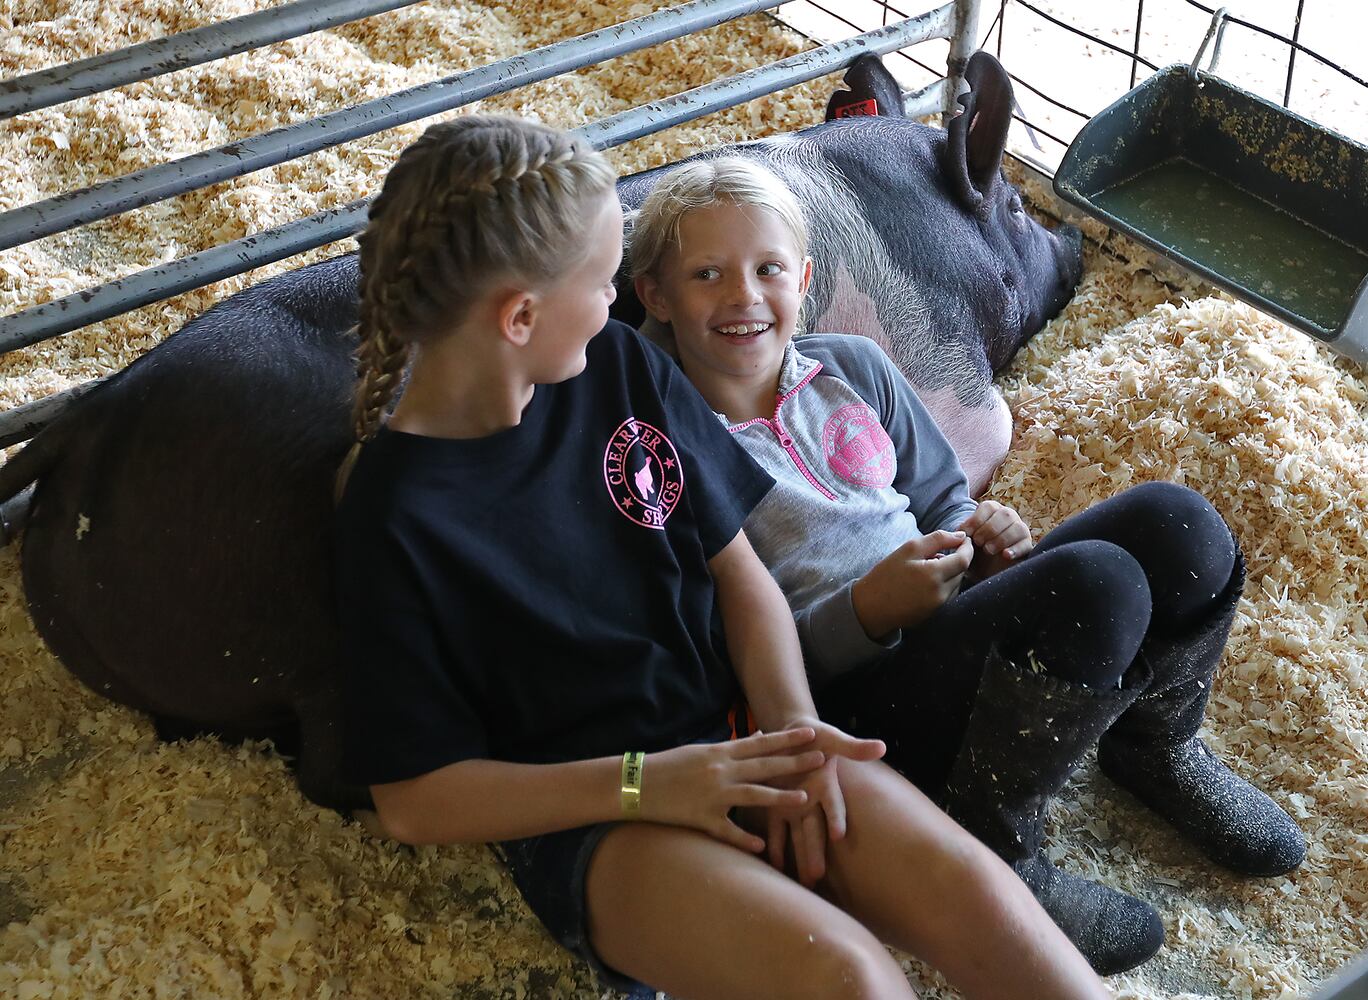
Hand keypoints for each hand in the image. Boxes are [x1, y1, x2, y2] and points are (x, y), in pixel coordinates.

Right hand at [641, 727, 825, 852]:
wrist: (636, 783)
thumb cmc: (669, 765)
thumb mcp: (701, 750)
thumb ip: (731, 748)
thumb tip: (758, 738)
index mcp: (719, 752)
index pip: (760, 744)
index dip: (786, 739)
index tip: (809, 733)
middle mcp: (719, 771)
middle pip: (764, 766)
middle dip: (794, 763)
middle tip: (820, 759)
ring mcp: (712, 795)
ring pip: (752, 795)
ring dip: (780, 798)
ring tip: (804, 799)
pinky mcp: (701, 818)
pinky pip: (727, 830)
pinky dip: (745, 839)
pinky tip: (762, 845)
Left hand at [760, 719, 884, 886]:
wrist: (791, 734)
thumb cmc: (817, 736)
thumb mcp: (833, 739)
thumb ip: (853, 747)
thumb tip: (882, 746)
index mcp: (826, 785)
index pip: (833, 804)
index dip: (836, 817)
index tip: (838, 834)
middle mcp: (812, 801)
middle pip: (814, 830)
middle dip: (814, 852)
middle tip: (816, 876)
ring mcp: (795, 806)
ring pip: (797, 836)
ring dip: (798, 858)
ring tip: (802, 883)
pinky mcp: (776, 805)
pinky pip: (775, 830)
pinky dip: (774, 847)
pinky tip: (773, 869)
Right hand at [850, 529, 973, 638]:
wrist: (870, 606)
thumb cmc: (886, 575)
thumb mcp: (908, 549)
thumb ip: (937, 539)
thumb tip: (961, 536)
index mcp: (933, 575)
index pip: (964, 560)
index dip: (967, 548)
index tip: (964, 540)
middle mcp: (940, 594)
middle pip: (962, 573)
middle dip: (955, 560)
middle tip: (936, 554)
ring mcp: (939, 607)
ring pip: (957, 585)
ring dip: (950, 574)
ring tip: (927, 570)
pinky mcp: (936, 615)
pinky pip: (949, 596)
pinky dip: (944, 586)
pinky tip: (926, 584)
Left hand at [957, 500, 1031, 579]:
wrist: (984, 571)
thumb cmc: (974, 551)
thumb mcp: (965, 542)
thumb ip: (962, 535)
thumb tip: (960, 532)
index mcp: (992, 511)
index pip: (988, 507)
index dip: (977, 519)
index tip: (967, 533)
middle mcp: (1008, 517)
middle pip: (1004, 514)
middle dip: (989, 529)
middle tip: (978, 542)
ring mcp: (1020, 530)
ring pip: (1017, 527)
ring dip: (1001, 538)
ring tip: (988, 550)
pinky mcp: (1027, 546)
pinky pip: (1026, 544)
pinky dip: (1015, 549)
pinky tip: (1005, 555)